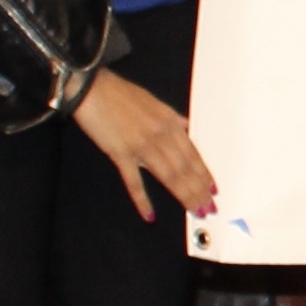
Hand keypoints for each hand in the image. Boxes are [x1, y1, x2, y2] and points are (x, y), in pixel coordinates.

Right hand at [73, 70, 216, 223]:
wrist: (92, 89)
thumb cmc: (121, 93)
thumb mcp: (155, 103)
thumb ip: (173, 118)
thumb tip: (187, 127)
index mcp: (170, 122)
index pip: (193, 154)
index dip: (204, 174)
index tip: (213, 190)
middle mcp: (160, 135)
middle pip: (184, 168)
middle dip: (198, 190)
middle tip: (208, 208)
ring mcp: (141, 146)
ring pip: (168, 176)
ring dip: (183, 195)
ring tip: (194, 211)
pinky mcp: (120, 153)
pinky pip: (134, 182)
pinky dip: (142, 200)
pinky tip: (150, 216)